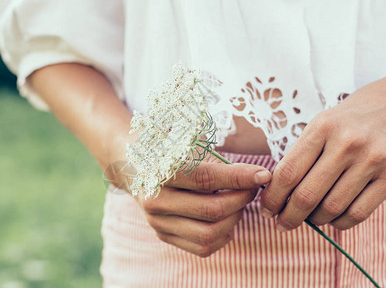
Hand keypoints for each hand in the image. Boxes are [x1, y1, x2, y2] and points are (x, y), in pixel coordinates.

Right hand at [136, 155, 271, 256]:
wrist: (134, 166)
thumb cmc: (168, 152)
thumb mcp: (188, 148)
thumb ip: (219, 164)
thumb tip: (257, 177)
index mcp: (158, 172)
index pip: (205, 178)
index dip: (239, 177)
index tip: (262, 174)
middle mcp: (155, 201)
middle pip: (211, 210)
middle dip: (241, 199)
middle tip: (251, 188)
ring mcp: (158, 222)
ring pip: (209, 234)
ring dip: (234, 219)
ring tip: (238, 202)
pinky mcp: (164, 235)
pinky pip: (202, 247)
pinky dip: (223, 236)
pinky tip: (226, 219)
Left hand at [260, 78, 385, 230]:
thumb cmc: (346, 121)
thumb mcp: (320, 126)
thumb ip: (299, 156)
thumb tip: (277, 195)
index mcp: (322, 128)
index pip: (288, 173)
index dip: (272, 198)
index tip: (266, 210)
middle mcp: (346, 143)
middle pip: (307, 195)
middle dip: (289, 216)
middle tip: (281, 224)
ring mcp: (371, 160)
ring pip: (331, 208)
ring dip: (314, 221)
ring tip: (307, 219)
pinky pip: (358, 213)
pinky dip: (339, 223)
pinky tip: (331, 219)